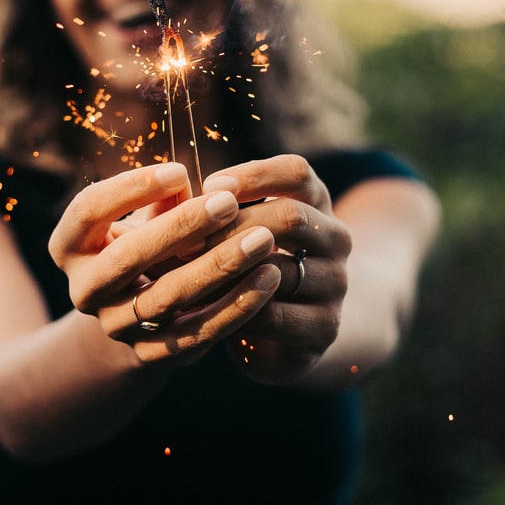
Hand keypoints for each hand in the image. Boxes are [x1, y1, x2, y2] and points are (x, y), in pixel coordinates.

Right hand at [48, 162, 281, 364]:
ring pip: (167, 296)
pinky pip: (197, 332)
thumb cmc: (147, 242)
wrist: (140, 313)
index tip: (180, 170)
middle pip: (127, 257)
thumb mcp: (145, 218)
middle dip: (181, 227)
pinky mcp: (151, 354)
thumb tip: (186, 183)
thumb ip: (162, 202)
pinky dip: (236, 305)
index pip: (88, 210)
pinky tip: (268, 278)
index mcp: (69, 247)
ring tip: (262, 238)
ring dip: (219, 266)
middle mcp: (84, 290)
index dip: (131, 189)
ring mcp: (115, 326)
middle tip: (228, 203)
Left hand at [200, 155, 353, 383]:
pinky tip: (205, 308)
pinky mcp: (325, 326)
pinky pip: (276, 314)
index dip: (254, 176)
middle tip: (184, 241)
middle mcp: (335, 236)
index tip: (209, 186)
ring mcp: (336, 282)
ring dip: (229, 272)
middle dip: (233, 226)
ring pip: (281, 269)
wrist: (285, 331)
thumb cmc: (244, 265)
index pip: (296, 172)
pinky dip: (236, 309)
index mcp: (315, 201)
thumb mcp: (230, 230)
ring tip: (185, 276)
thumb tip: (168, 191)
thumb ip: (204, 209)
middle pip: (291, 216)